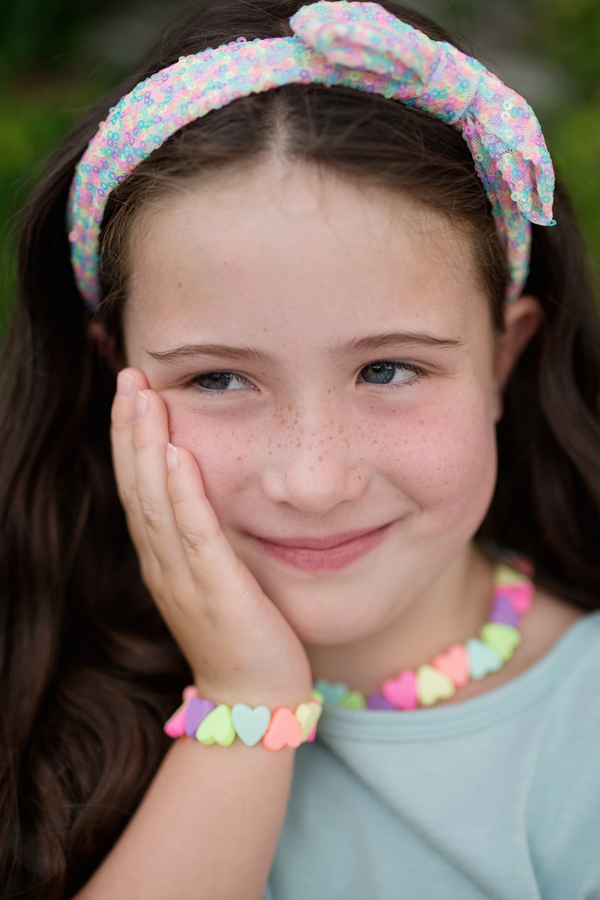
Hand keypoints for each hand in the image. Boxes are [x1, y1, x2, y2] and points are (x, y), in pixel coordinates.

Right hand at [110, 368, 312, 708]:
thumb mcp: (214, 576)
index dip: (129, 437)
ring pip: (155, 503)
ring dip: (146, 447)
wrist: (253, 697)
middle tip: (128, 374)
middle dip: (130, 428)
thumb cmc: (240, 632)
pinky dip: (182, 496)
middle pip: (137, 485)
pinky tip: (178, 457)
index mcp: (163, 557)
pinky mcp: (216, 593)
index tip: (131, 389)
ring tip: (142, 398)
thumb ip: (203, 536)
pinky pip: (195, 537)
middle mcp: (163, 563)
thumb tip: (204, 488)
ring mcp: (184, 579)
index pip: (138, 486)